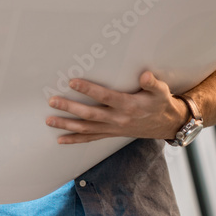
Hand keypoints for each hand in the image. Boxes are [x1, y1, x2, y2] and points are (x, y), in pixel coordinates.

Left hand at [45, 71, 186, 143]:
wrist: (166, 124)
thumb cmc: (160, 103)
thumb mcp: (162, 91)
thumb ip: (152, 83)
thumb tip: (145, 75)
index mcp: (128, 106)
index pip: (105, 97)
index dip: (89, 90)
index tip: (73, 82)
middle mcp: (118, 119)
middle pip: (90, 114)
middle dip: (70, 107)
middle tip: (53, 100)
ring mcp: (112, 128)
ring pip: (86, 128)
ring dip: (66, 125)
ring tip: (49, 120)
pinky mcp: (110, 133)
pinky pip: (90, 139)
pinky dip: (75, 140)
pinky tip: (60, 139)